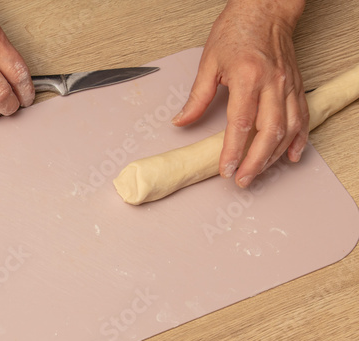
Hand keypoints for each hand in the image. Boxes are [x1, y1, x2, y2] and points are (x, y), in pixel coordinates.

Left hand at [172, 0, 307, 187]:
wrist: (265, 9)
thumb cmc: (237, 30)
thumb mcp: (209, 62)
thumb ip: (197, 97)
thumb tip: (181, 121)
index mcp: (248, 78)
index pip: (241, 123)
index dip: (233, 150)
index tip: (225, 169)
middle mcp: (272, 83)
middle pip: (269, 132)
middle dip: (255, 161)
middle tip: (242, 180)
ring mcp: (288, 86)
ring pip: (289, 128)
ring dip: (274, 155)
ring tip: (259, 172)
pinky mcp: (297, 86)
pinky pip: (302, 117)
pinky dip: (298, 138)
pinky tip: (291, 155)